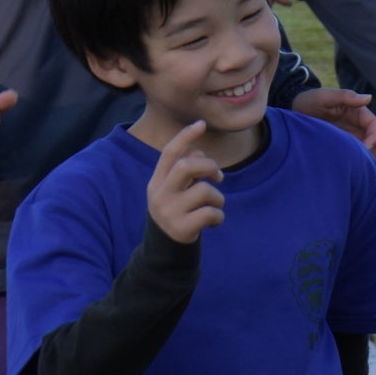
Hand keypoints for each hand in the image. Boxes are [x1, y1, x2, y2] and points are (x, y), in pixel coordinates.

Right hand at [148, 120, 224, 243]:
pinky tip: (214, 222)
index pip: (170, 153)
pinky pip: (210, 213)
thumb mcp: (175, 191)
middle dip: (209, 166)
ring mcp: (169, 212)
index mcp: (157, 182)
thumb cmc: (177, 213)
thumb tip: (200, 153)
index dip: (186, 136)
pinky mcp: (182, 228)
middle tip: (218, 177)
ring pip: (204, 191)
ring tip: (215, 207)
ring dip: (218, 198)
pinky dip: (219, 217)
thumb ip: (185, 172)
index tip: (201, 124)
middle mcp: (159, 194)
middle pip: (186, 166)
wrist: (165, 250)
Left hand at [292, 88, 375, 167]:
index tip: (365, 148)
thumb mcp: (324, 96)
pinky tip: (363, 180)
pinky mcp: (347, 150)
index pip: (375, 126)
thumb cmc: (310, 101)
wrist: (294, 114)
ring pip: (375, 151)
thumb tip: (368, 98)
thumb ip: (345, 96)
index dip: (373, 137)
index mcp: (359, 112)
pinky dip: (365, 169)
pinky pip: (361, 159)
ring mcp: (356, 138)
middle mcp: (361, 126)